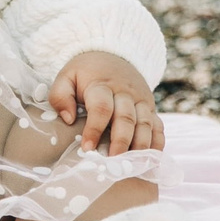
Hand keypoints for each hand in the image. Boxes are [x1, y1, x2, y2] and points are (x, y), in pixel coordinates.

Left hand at [49, 51, 165, 153]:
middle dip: (121, 142)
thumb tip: (68, 119)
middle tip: (112, 162)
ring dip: (140, 146)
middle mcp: (125, 93)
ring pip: (146, 124)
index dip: (95, 129)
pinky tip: (150, 159)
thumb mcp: (67, 77)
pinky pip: (158, 126)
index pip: (101, 108)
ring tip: (131, 165)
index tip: (87, 148)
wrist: (112, 55)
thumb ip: (60, 96)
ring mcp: (141, 100)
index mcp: (102, 85)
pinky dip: (157, 143)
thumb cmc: (86, 73)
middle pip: (127, 119)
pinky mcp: (151, 107)